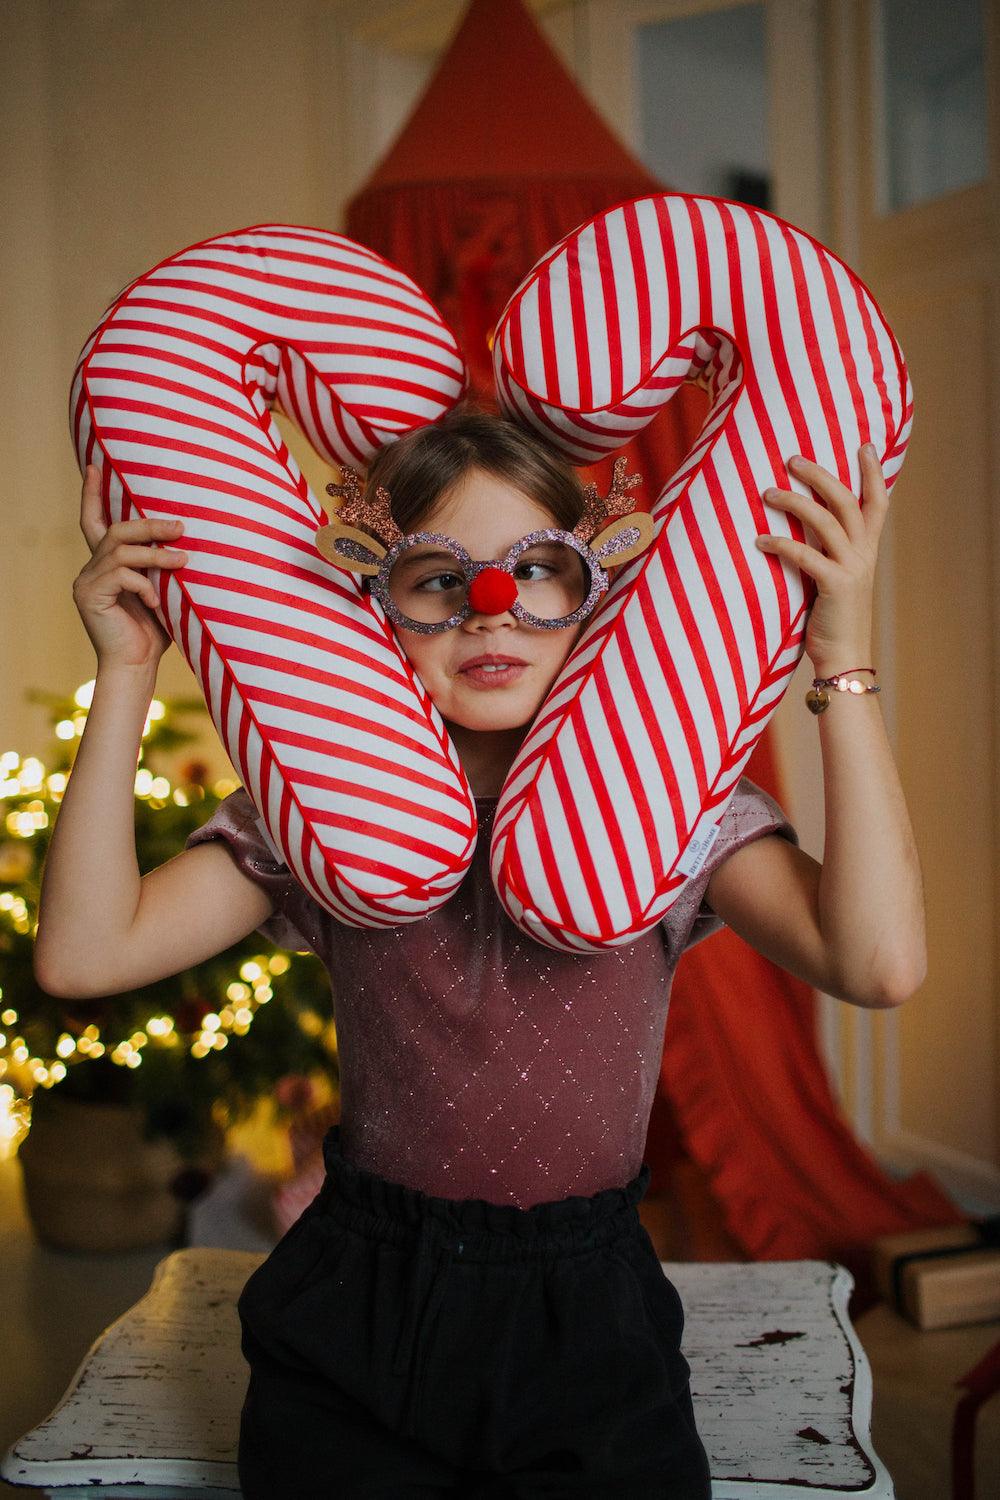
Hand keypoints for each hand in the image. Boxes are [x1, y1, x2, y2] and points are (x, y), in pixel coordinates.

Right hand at [73, 464, 188, 671]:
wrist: (136, 667)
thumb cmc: (156, 632)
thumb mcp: (164, 591)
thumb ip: (164, 566)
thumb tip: (189, 538)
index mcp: (106, 564)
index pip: (95, 521)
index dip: (92, 494)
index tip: (95, 466)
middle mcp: (91, 568)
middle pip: (115, 530)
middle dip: (149, 525)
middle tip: (180, 527)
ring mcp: (87, 582)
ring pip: (121, 550)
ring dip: (155, 554)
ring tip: (183, 561)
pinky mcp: (89, 597)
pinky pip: (121, 576)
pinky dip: (144, 585)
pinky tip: (156, 601)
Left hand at [755, 444, 888, 674]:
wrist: (844, 658)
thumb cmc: (832, 620)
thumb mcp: (835, 579)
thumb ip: (826, 553)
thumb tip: (799, 528)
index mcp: (867, 551)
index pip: (878, 502)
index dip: (873, 473)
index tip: (864, 444)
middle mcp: (864, 555)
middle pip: (848, 502)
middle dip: (820, 476)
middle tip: (792, 459)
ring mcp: (852, 570)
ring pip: (826, 521)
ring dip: (795, 502)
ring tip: (767, 493)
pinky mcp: (835, 586)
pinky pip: (805, 555)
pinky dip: (781, 544)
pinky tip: (760, 541)